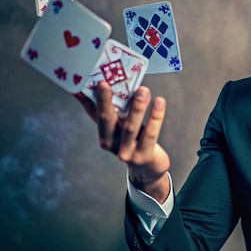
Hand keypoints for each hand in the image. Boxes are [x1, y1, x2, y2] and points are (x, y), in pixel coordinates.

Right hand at [75, 82, 170, 201]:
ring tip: (143, 90)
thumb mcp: (118, 128)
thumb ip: (106, 111)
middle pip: (107, 120)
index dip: (93, 98)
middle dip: (105, 101)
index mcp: (103, 133)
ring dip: (136, 107)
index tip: (93, 82)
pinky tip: (160, 102)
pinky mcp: (143, 156)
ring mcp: (126, 152)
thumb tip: (90, 89)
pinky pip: (150, 134)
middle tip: (107, 83)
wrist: (147, 168)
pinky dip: (155, 117)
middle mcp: (111, 144)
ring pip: (131, 127)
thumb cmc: (133, 142)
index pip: (96, 113)